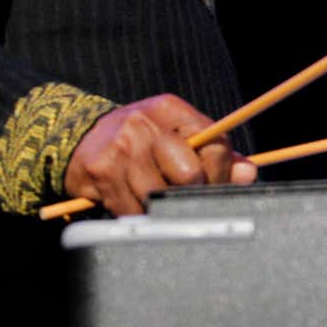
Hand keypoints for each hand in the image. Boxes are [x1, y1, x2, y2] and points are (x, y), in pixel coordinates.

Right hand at [63, 93, 253, 215]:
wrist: (77, 139)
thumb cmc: (138, 140)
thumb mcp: (175, 135)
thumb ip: (213, 153)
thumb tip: (249, 174)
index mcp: (170, 110)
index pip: (215, 144)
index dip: (221, 175)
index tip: (214, 187)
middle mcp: (145, 123)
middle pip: (190, 176)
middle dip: (191, 195)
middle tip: (182, 200)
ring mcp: (122, 146)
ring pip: (160, 197)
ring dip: (161, 210)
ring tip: (155, 202)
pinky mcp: (102, 170)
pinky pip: (132, 210)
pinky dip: (137, 216)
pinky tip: (133, 204)